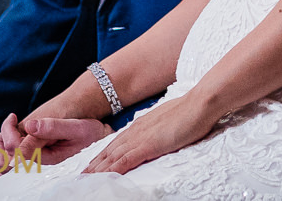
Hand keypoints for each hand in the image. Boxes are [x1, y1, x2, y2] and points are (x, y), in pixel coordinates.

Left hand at [0, 112, 111, 169]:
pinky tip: (14, 125)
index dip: (9, 139)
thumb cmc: (91, 134)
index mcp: (47, 160)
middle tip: (12, 120)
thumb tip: (30, 125)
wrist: (99, 140)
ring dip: (0, 143)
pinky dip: (4, 142)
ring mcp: (33, 162)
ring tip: (12, 121)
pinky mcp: (32, 156)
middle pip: (5, 163)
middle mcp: (37, 165)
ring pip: (4, 162)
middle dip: (2, 141)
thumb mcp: (78, 128)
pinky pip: (9, 156)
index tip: (14, 117)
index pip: (17, 156)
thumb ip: (54, 127)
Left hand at [82, 97, 214, 175]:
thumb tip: (157, 136)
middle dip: (95, 164)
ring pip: (112, 157)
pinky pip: (124, 161)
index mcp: (141, 125)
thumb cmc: (191, 110)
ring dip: (97, 170)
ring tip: (85, 180)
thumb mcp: (169, 121)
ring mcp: (140, 138)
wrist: (201, 102)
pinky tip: (103, 178)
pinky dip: (111, 171)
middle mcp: (136, 131)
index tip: (93, 164)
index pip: (116, 143)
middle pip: (109, 151)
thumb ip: (159, 129)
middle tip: (81, 176)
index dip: (103, 155)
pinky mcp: (148, 145)